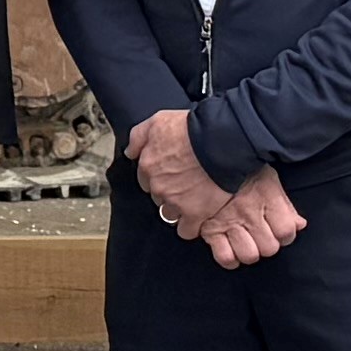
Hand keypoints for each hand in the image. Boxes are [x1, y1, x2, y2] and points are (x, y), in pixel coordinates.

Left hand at [124, 106, 227, 239]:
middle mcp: (158, 186)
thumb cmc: (193, 129)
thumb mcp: (158, 120)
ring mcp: (175, 202)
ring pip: (170, 213)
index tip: (170, 172)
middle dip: (168, 191)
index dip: (158, 175)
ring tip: (194, 197)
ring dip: (179, 208)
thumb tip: (130, 152)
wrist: (220, 142)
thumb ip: (139, 136)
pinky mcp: (194, 214)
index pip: (144, 178)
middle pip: (157, 196)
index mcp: (147, 165)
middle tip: (185, 182)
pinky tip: (197, 218)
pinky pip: (186, 230)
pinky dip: (191, 226)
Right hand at [201, 166, 309, 269]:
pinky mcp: (210, 229)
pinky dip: (229, 258)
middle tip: (261, 236)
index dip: (285, 235)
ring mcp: (228, 222)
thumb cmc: (240, 169)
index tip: (279, 232)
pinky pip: (224, 257)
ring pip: (248, 255)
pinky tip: (231, 250)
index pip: (286, 231)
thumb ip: (285, 204)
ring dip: (250, 252)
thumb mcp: (268, 179)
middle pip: (269, 248)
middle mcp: (249, 212)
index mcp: (266, 197)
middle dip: (267, 245)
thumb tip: (299, 225)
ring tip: (246, 243)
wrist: (206, 158)